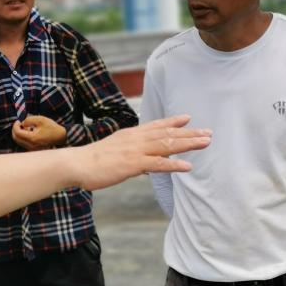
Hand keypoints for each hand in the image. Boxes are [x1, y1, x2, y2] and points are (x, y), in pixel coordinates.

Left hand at [12, 115, 67, 150]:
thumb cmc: (52, 127)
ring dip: (18, 134)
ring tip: (25, 127)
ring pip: (19, 142)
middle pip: (16, 138)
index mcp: (32, 138)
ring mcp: (32, 149)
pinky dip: (22, 137)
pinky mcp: (34, 149)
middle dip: (15, 130)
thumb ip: (29, 120)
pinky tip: (28, 132)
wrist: (61, 137)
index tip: (18, 120)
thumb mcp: (40, 119)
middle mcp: (31, 145)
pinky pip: (24, 144)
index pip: (17, 133)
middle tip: (19, 123)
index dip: (15, 126)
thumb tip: (22, 123)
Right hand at [72, 116, 209, 190]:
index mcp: (130, 135)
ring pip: (167, 145)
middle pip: (167, 134)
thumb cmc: (91, 161)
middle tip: (208, 133)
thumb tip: (140, 161)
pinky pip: (158, 163)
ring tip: (205, 143)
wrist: (77, 164)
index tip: (188, 119)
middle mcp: (136, 139)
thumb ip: (128, 152)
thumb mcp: (113, 151)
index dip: (173, 122)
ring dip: (188, 144)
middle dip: (189, 133)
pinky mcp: (133, 164)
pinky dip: (174, 164)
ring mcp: (135, 151)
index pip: (155, 126)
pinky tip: (187, 166)